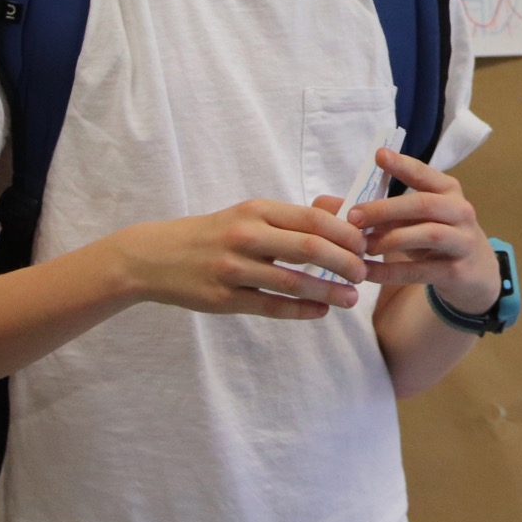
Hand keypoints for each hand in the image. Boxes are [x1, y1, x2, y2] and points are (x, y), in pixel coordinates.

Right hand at [109, 199, 368, 318]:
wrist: (156, 256)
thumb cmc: (215, 233)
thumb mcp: (251, 214)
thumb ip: (295, 215)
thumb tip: (340, 209)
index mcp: (257, 210)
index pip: (313, 219)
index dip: (346, 233)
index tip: (366, 244)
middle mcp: (246, 236)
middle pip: (310, 249)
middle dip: (345, 262)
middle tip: (364, 274)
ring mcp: (233, 268)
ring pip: (293, 282)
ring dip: (328, 292)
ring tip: (351, 299)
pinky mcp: (223, 299)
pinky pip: (270, 306)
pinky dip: (301, 310)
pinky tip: (320, 312)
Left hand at [339, 149, 500, 314]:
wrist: (476, 274)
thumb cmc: (437, 237)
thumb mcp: (415, 219)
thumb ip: (379, 209)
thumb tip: (327, 203)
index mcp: (448, 191)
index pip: (425, 174)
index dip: (403, 165)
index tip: (378, 155)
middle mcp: (460, 211)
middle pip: (423, 204)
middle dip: (386, 209)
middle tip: (353, 217)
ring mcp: (462, 241)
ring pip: (427, 234)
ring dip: (390, 239)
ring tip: (363, 246)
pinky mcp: (457, 271)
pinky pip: (420, 271)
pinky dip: (390, 272)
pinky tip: (367, 272)